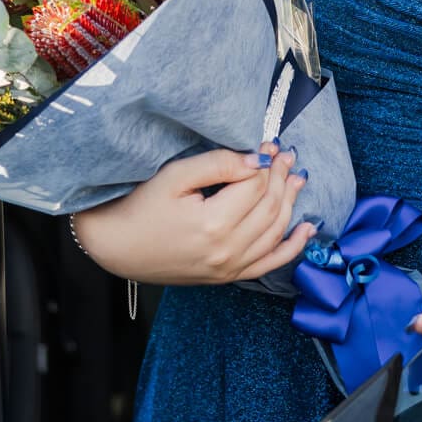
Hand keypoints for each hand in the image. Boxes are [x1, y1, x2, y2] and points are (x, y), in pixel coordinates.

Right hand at [71, 141, 316, 286]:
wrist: (115, 247)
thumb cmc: (138, 207)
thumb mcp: (174, 177)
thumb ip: (218, 165)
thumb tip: (257, 159)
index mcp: (213, 224)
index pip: (255, 186)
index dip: (267, 162)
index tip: (270, 143)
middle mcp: (226, 251)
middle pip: (269, 208)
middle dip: (282, 178)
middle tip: (287, 155)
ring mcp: (228, 268)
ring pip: (274, 233)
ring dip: (290, 204)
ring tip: (297, 178)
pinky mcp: (226, 277)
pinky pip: (269, 265)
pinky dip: (291, 247)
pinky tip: (307, 230)